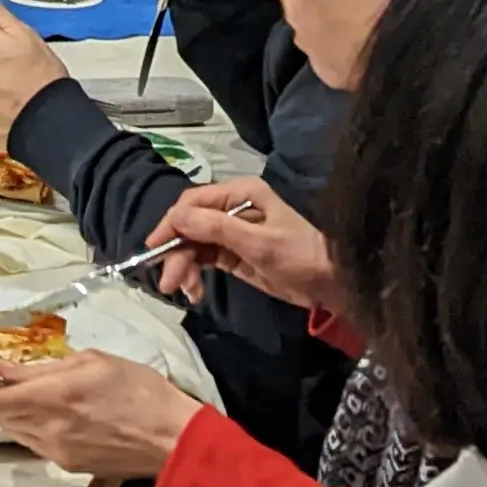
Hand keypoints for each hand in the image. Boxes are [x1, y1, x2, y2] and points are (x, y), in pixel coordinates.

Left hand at [0, 349, 203, 481]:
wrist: (172, 438)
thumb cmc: (139, 390)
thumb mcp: (93, 362)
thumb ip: (47, 368)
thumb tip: (13, 371)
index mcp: (53, 397)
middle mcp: (48, 429)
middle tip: (5, 375)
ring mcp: (57, 452)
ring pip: (15, 432)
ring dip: (13, 411)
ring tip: (28, 392)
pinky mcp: (69, 466)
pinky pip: (36, 444)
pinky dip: (32, 426)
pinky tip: (51, 413)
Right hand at [147, 176, 338, 314]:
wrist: (332, 284)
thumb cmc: (301, 257)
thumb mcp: (259, 243)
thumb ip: (217, 228)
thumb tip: (176, 217)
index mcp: (240, 194)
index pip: (193, 203)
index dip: (171, 224)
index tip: (154, 247)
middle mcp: (233, 208)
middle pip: (190, 225)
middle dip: (177, 252)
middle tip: (168, 282)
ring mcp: (233, 232)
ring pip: (194, 244)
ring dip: (184, 266)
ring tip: (185, 292)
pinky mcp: (235, 254)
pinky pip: (205, 259)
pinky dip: (195, 273)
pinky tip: (194, 292)